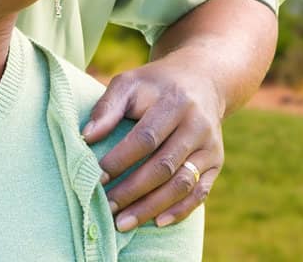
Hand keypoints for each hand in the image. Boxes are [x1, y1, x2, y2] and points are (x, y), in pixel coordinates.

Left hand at [82, 57, 223, 230]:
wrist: (203, 79)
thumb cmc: (156, 85)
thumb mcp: (131, 83)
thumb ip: (108, 107)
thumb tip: (86, 137)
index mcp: (175, 101)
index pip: (146, 138)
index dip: (120, 161)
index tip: (96, 178)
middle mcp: (197, 124)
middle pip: (164, 166)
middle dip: (132, 191)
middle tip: (106, 208)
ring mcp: (210, 145)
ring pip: (182, 184)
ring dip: (151, 207)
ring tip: (123, 223)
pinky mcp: (216, 161)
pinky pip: (200, 192)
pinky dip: (180, 210)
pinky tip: (158, 222)